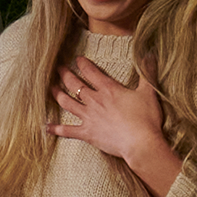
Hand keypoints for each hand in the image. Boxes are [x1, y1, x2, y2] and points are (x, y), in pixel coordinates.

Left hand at [48, 57, 179, 196]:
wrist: (141, 143)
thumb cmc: (146, 118)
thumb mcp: (148, 92)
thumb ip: (147, 72)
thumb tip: (150, 53)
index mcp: (109, 89)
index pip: (92, 72)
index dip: (83, 64)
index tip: (77, 59)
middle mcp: (95, 101)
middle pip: (75, 85)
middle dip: (65, 75)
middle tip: (58, 68)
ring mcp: (88, 117)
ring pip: (67, 103)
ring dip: (57, 94)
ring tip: (51, 88)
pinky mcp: (86, 133)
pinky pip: (67, 130)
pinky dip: (55, 129)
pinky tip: (46, 126)